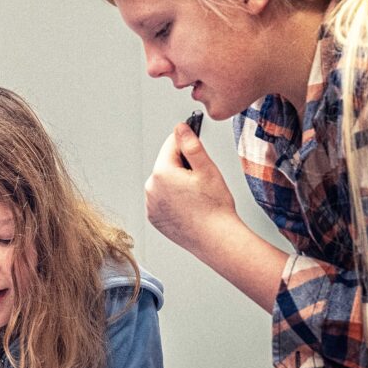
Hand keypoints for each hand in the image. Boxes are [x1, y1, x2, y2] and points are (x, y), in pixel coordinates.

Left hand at [145, 124, 236, 259]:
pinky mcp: (154, 218)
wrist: (216, 240)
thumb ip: (191, 145)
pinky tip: (189, 207)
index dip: (187, 145)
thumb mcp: (207, 169)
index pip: (171, 144)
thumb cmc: (214, 207)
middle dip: (182, 167)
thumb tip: (180, 128)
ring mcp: (151, 205)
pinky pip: (162, 200)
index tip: (197, 150)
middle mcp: (151, 188)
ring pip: (164, 182)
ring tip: (196, 196)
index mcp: (161, 173)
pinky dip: (173, 199)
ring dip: (177, 183)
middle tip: (201, 181)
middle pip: (166, 164)